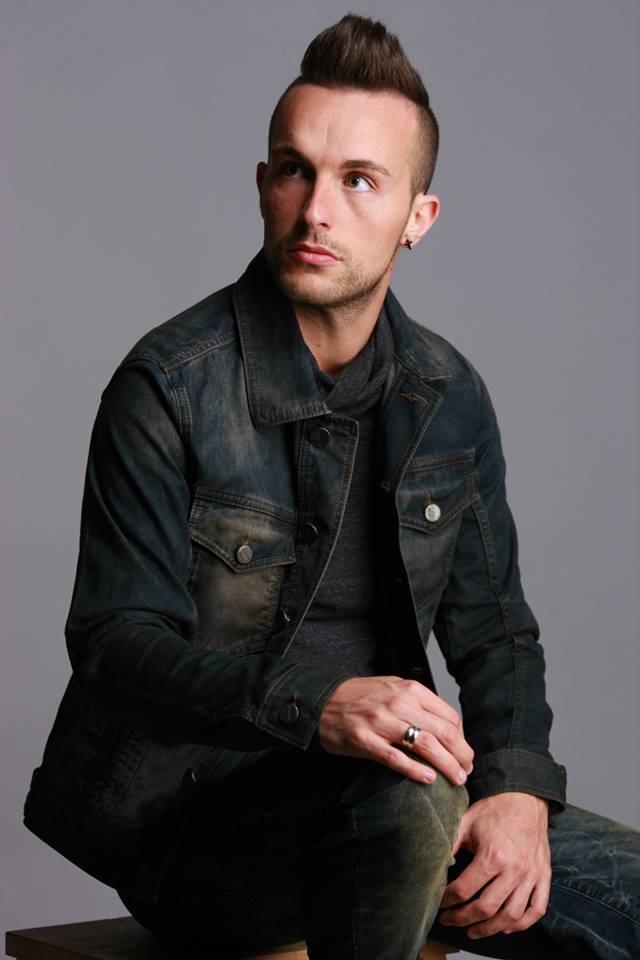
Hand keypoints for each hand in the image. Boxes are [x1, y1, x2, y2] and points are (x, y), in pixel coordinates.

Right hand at [317, 675, 473, 785]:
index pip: (449, 716)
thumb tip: (447, 726)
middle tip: (466, 771)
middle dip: (461, 755)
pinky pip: (396, 758)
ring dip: (446, 766)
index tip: (464, 753)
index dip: (462, 739)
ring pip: (425, 746)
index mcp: (409, 690)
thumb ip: (418, 702)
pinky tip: (429, 779)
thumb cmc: (360, 697)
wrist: (322, 700)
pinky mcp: (365, 741)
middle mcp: (398, 703)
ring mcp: (381, 722)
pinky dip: (416, 770)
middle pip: (443, 732)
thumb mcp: (393, 688)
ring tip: (456, 779)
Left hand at [439, 792, 550, 937]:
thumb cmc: (494, 810)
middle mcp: (515, 870)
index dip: (448, 901)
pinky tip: (506, 926)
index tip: (440, 904)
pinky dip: (522, 923)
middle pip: (486, 908)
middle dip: (463, 919)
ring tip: (473, 930)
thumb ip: (450, 844)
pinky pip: (537, 909)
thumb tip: (433, 865)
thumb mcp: (466, 822)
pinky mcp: (544, 876)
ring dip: (490, 928)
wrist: (525, 797)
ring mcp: (531, 875)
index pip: (465, 890)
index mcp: (493, 856)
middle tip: (450, 920)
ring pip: (511, 915)